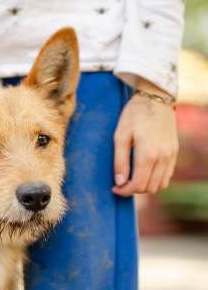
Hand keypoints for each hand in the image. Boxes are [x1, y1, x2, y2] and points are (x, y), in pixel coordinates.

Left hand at [112, 80, 178, 195]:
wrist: (155, 98)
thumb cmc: (134, 115)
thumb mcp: (120, 136)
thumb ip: (120, 161)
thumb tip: (119, 182)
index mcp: (148, 154)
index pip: (138, 185)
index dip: (124, 191)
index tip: (114, 188)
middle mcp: (163, 157)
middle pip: (150, 188)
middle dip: (133, 190)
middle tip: (120, 185)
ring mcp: (171, 155)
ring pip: (161, 184)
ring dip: (146, 187)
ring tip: (131, 180)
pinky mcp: (174, 152)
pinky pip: (167, 175)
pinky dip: (156, 180)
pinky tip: (144, 174)